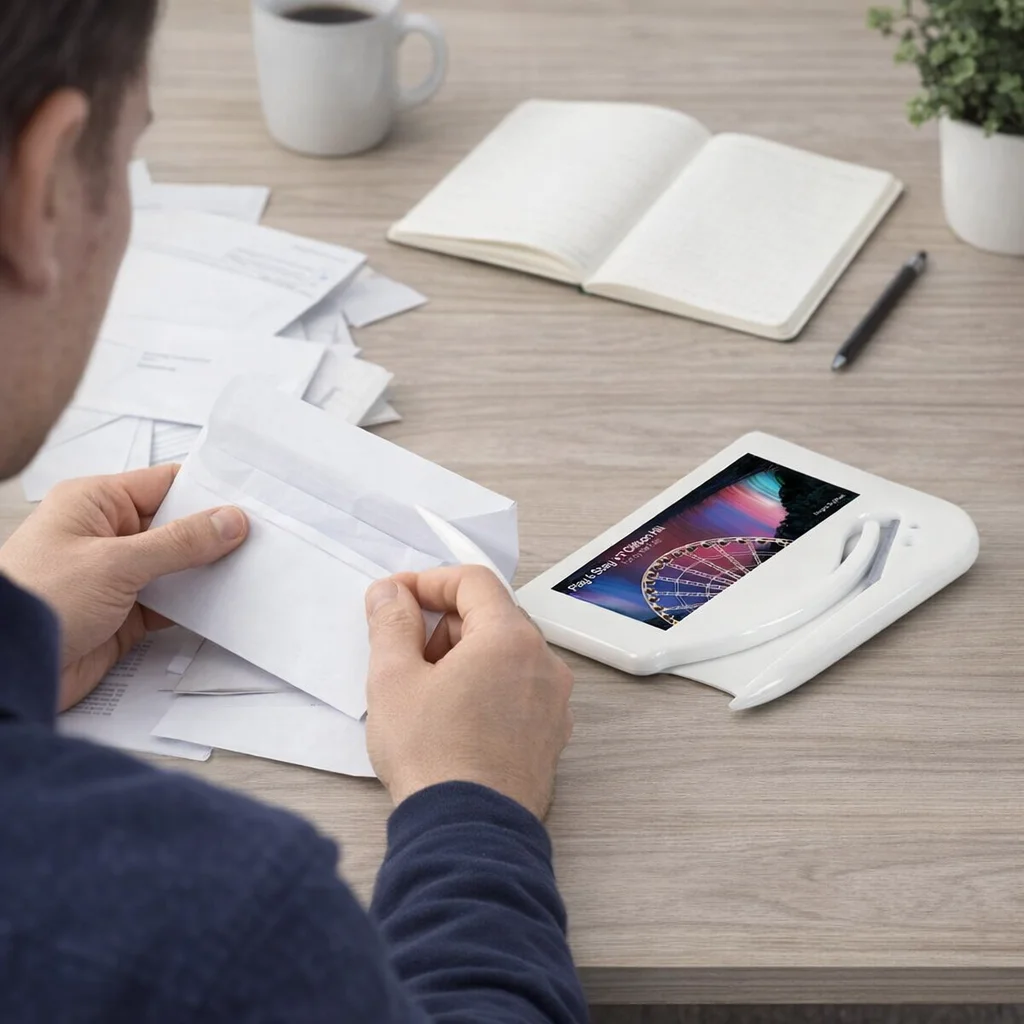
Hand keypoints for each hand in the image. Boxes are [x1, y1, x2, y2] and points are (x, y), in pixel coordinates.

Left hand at [0, 466, 247, 711]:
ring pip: (179, 566)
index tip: (252, 502)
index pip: (166, 485)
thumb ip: (179, 542)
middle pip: (177, 525)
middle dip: (216, 535)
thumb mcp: (114, 563)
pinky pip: (174, 602)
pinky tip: (226, 603)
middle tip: (263, 539)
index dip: (209, 492)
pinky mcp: (126, 614)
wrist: (5, 671)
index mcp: (95, 503)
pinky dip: (198, 604)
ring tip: (254, 570)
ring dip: (210, 572)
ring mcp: (118, 576)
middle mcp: (107, 535)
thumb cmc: (36, 601)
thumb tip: (229, 521)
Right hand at [364, 566, 574, 820]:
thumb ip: (391, 622)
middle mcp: (543, 664)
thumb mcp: (393, 679)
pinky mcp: (550, 735)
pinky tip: (453, 719)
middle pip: (492, 616)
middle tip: (404, 652)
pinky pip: (518, 690)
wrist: (468, 834)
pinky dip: (486, 688)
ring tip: (425, 693)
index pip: (473, 581)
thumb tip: (391, 593)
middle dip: (444, 624)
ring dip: (464, 657)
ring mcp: (553, 702)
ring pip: (506, 655)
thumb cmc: (434, 757)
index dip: (429, 582)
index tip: (397, 598)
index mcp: (510, 638)